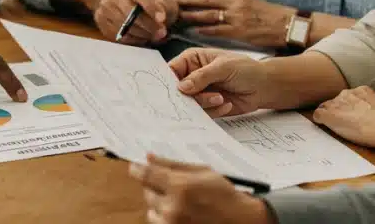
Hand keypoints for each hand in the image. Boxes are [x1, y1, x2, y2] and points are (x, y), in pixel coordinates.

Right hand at [94, 0, 177, 44]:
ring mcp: (105, 7)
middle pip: (131, 12)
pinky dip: (134, 39)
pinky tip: (142, 37)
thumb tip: (160, 19)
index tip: (162, 18)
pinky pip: (119, 34)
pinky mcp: (101, 20)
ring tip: (154, 36)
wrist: (118, 0)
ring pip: (125, 25)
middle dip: (149, 25)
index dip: (151, 7)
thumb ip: (161, 4)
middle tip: (162, 32)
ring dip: (143, 34)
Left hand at [130, 155, 273, 223]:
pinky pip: (157, 221)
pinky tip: (176, 210)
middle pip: (146, 191)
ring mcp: (172, 223)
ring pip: (150, 208)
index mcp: (180, 186)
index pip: (146, 175)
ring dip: (157, 201)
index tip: (135, 166)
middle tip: (168, 183)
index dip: (137, 169)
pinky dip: (161, 215)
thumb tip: (149, 157)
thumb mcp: (201, 171)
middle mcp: (173, 206)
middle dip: (153, 185)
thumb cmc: (223, 193)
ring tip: (175, 198)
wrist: (239, 219)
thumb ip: (173, 165)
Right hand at [168, 48, 271, 117]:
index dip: (168, 80)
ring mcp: (200, 92)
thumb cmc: (246, 69)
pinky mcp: (208, 106)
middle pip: (178, 89)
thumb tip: (181, 87)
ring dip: (205, 102)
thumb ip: (201, 76)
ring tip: (221, 98)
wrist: (264, 87)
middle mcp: (193, 76)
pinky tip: (227, 103)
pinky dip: (214, 109)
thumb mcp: (223, 67)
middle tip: (200, 98)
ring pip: (190, 103)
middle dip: (188, 96)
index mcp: (192, 59)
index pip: (172, 69)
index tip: (172, 90)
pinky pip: (203, 112)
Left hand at [175, 0, 293, 48]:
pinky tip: (195, 31)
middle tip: (171, 4)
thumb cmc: (270, 16)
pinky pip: (219, 31)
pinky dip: (205, 30)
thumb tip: (214, 6)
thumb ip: (233, 3)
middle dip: (187, 3)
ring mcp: (238, 18)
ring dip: (192, 17)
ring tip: (178, 18)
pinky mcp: (241, 32)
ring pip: (209, 16)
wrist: (289, 25)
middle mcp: (236, 4)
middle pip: (205, 1)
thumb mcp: (251, 2)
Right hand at [312, 86, 374, 149]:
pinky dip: (360, 99)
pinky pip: (357, 93)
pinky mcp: (364, 90)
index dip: (323, 117)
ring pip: (344, 97)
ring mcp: (351, 93)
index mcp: (329, 110)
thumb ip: (325, 120)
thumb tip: (319, 115)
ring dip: (347, 104)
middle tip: (344, 121)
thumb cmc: (363, 132)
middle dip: (335, 110)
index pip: (320, 111)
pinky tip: (366, 109)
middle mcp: (337, 98)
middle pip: (331, 103)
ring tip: (357, 116)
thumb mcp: (339, 131)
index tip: (327, 123)